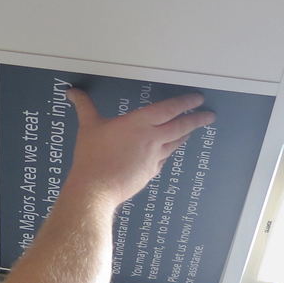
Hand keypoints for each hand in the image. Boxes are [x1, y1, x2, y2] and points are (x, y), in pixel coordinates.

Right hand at [64, 90, 214, 206]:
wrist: (96, 190)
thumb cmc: (92, 158)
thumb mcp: (88, 127)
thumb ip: (84, 107)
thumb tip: (73, 93)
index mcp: (138, 123)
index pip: (169, 108)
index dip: (185, 102)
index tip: (198, 99)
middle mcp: (151, 139)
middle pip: (181, 126)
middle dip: (197, 119)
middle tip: (209, 115)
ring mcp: (153, 158)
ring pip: (175, 143)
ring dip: (185, 135)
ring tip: (192, 131)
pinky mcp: (150, 172)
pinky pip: (164, 159)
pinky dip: (169, 152)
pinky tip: (168, 152)